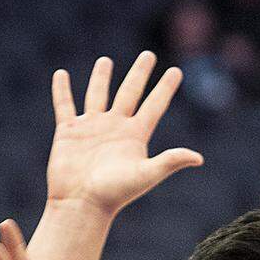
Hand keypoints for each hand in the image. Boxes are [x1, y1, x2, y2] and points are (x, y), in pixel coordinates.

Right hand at [47, 52, 202, 219]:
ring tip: (105, 61)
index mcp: (134, 136)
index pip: (154, 106)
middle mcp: (115, 128)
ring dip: (101, 78)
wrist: (81, 205)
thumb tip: (198, 158)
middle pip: (130, 93)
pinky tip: (61, 74)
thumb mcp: (145, 175)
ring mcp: (91, 128)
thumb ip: (170, 162)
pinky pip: (64, 105)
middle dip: (139, 73)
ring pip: (98, 95)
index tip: (176, 71)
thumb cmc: (114, 194)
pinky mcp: (68, 131)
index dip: (165, 88)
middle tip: (148, 55)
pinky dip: (62, 90)